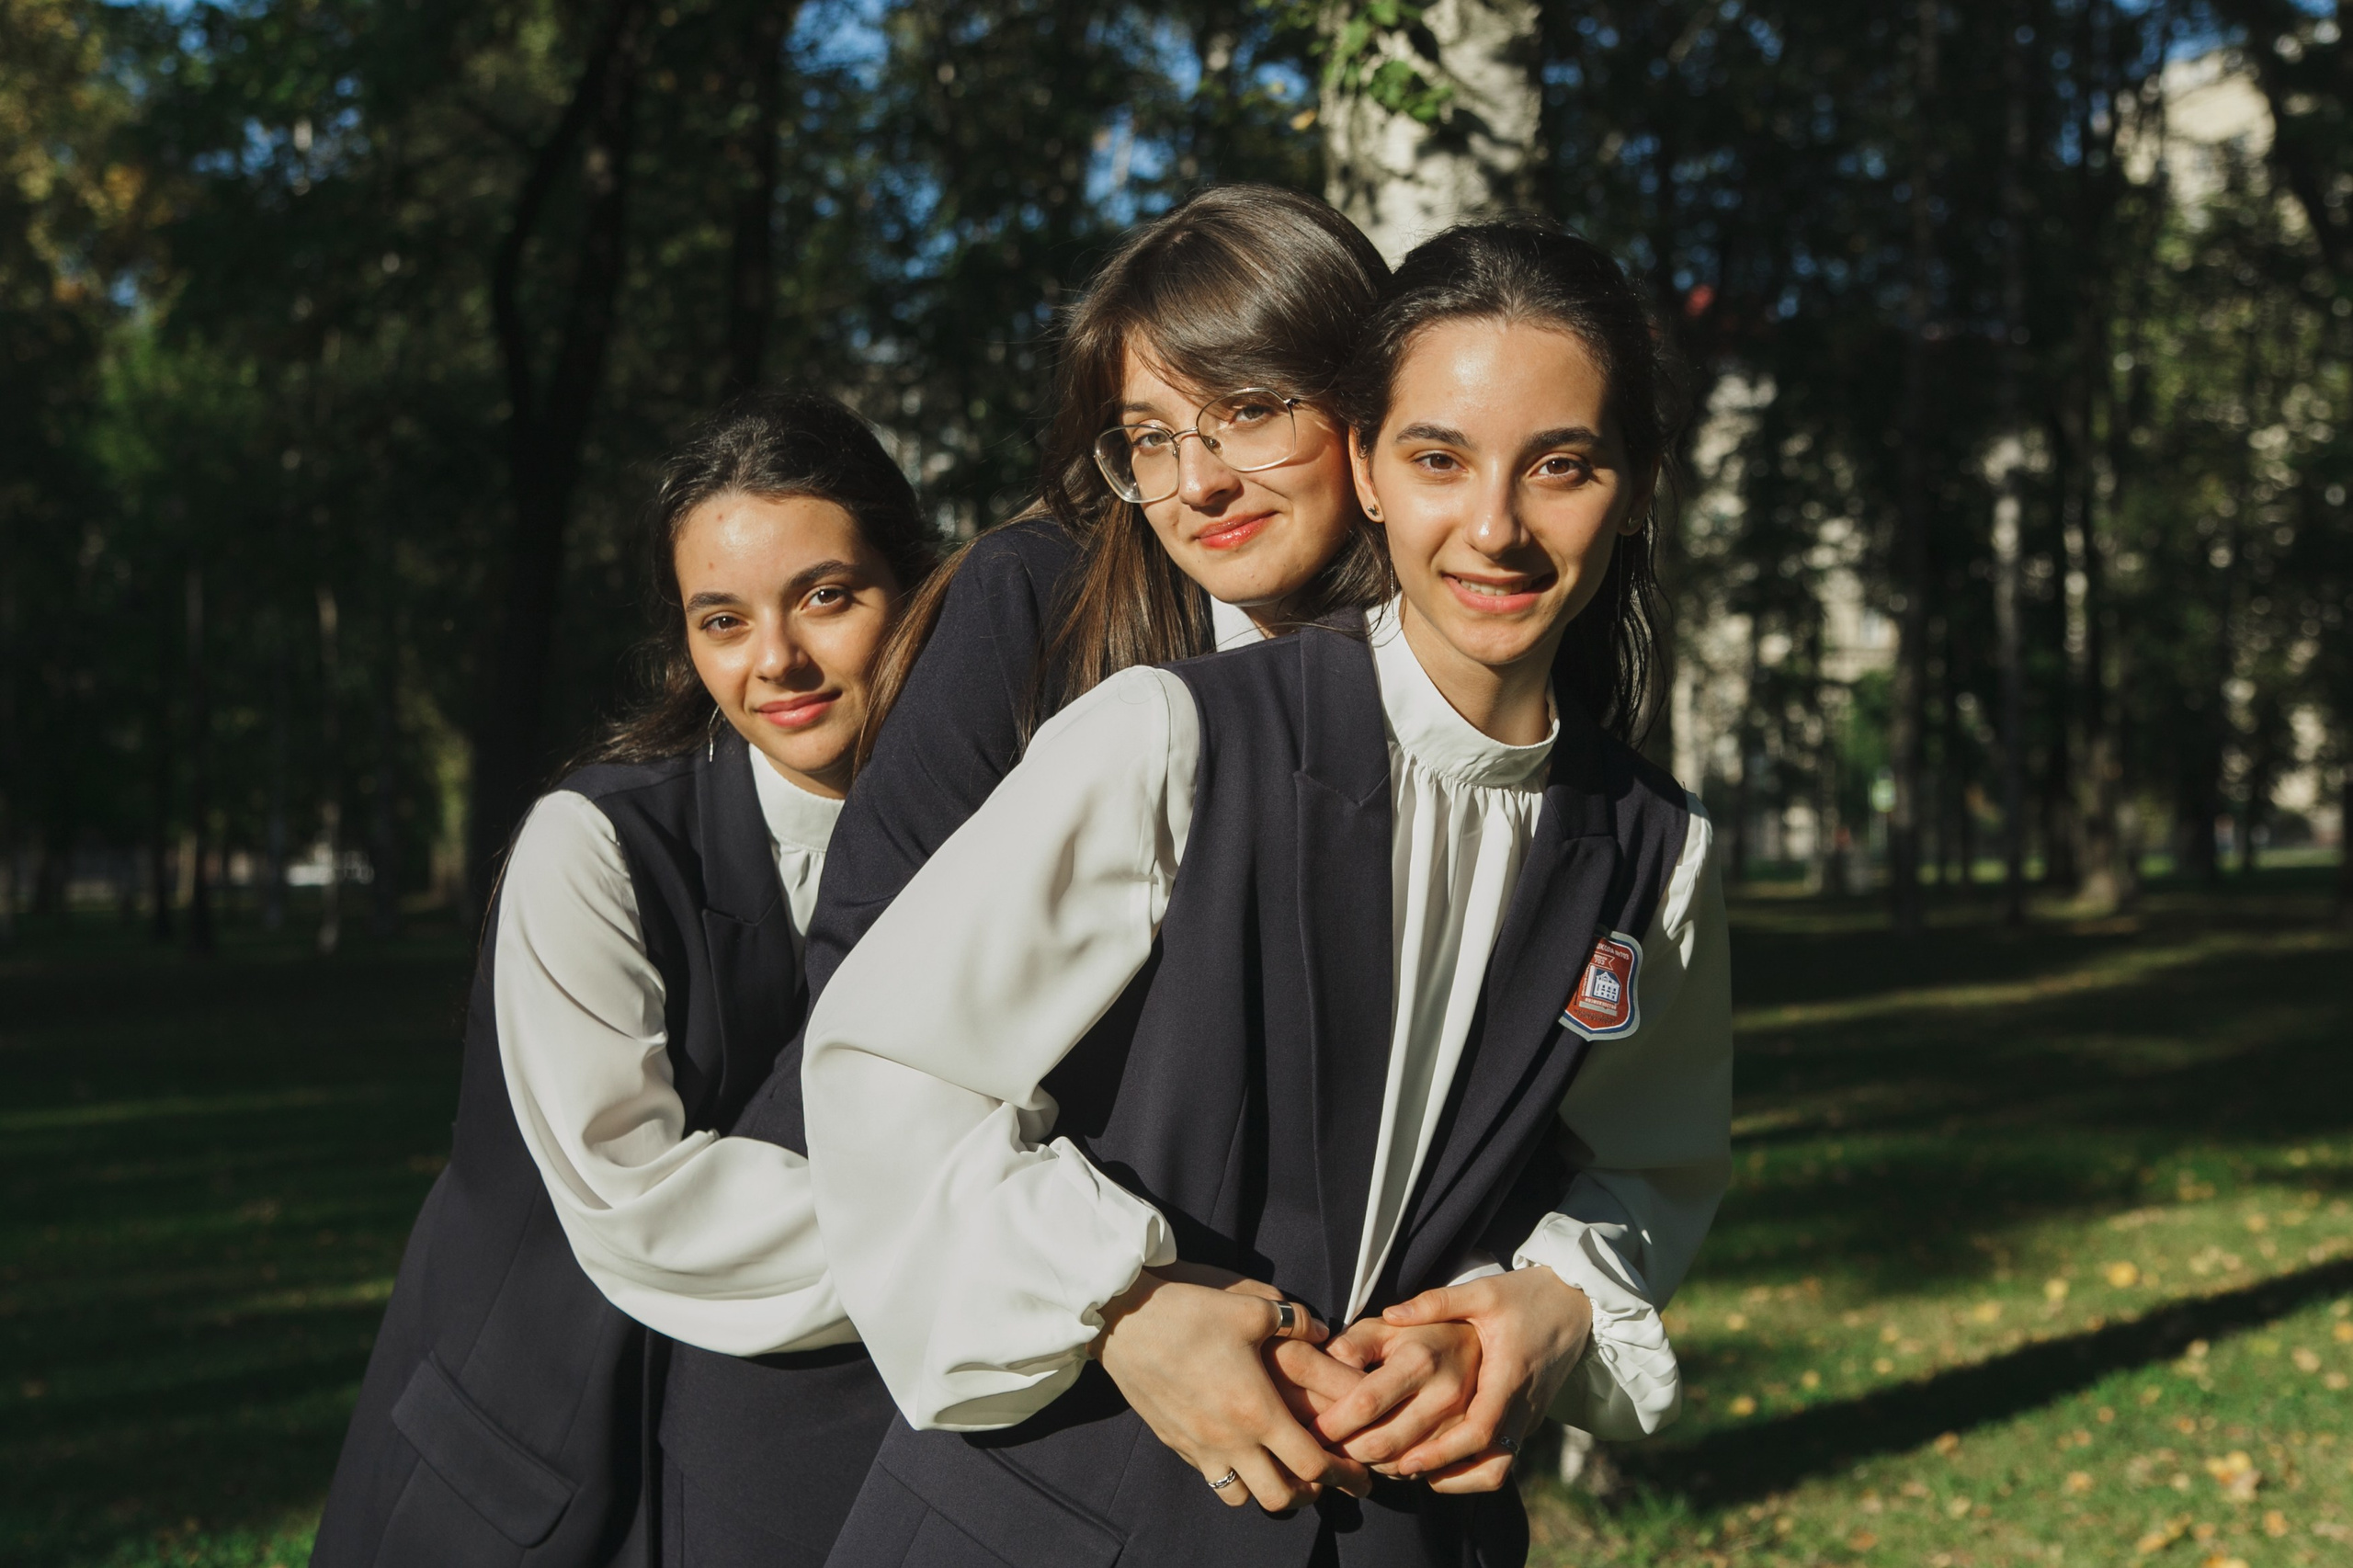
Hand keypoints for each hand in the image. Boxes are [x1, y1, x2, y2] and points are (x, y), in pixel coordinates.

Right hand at [1093, 1270, 1370, 1510]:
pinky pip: (1210, 1477)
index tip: (1361, 1474)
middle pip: (1281, 1497)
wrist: (1125, 1323)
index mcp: (1257, 1410)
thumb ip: (1295, 1320)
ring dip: (1266, 1490)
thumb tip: (1321, 1329)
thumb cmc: (1190, 1312)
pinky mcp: (1174, 1444)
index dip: (1343, 1473)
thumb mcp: (1252, 1307)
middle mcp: (1230, 1440)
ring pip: (1241, 1497)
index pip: (1311, 1463)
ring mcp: (1199, 1447)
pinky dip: (1232, 1476)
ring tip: (1279, 1469)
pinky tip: (1238, 1450)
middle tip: (1322, 1478)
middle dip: (1309, 1493)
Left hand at [1311, 1318, 1482, 1471]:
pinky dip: (1404, 1474)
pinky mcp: (1479, 1441)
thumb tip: (1325, 1367)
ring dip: (1372, 1465)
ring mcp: (1465, 1421)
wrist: (1482, 1343)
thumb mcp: (1386, 1327)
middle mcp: (1445, 1394)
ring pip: (1405, 1465)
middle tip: (1327, 1447)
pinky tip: (1389, 1460)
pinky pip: (1436, 1476)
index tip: (1311, 1430)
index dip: (1332, 1423)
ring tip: (1354, 1450)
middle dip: (1347, 1451)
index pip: (1365, 1404)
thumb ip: (1352, 1343)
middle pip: (1383, 1443)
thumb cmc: (1423, 1334)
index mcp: (1419, 1361)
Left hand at [1376, 1267, 1591, 1492]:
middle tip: (1400, 1469)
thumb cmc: (1529, 1296)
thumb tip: (1390, 1312)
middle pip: (1490, 1462)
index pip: (1480, 1431)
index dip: (1443, 1452)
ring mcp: (1529, 1415)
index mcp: (1508, 1377)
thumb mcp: (1483, 1291)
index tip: (1408, 1460)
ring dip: (1462, 1476)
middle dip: (1445, 1473)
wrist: (1577, 1303)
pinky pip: (1504, 1454)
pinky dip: (1474, 1463)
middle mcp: (1522, 1405)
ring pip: (1499, 1466)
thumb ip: (1438, 1302)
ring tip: (1420, 1467)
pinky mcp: (1529, 1417)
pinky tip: (1441, 1452)